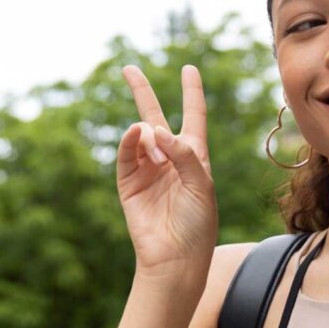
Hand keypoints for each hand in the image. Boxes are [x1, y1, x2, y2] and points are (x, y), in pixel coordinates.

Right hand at [117, 64, 216, 277]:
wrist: (177, 258)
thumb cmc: (198, 224)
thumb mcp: (201, 185)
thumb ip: (184, 154)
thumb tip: (155, 129)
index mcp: (195, 157)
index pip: (193, 116)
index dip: (192, 92)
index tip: (189, 68)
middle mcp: (169, 159)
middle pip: (155, 117)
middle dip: (142, 93)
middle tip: (129, 69)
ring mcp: (147, 170)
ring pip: (140, 136)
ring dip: (147, 132)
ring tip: (156, 145)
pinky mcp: (129, 184)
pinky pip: (127, 155)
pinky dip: (129, 141)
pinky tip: (136, 131)